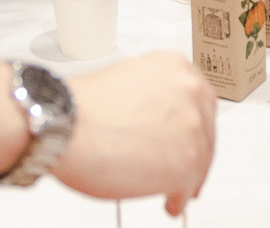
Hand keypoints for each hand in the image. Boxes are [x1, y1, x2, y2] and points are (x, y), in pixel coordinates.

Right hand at [55, 51, 216, 211]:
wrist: (64, 125)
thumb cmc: (81, 108)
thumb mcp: (127, 81)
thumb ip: (151, 96)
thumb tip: (157, 121)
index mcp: (174, 67)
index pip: (200, 100)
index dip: (195, 126)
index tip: (191, 139)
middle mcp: (189, 91)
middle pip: (205, 130)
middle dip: (195, 152)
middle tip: (187, 169)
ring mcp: (192, 127)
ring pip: (198, 160)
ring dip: (185, 178)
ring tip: (173, 190)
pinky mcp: (187, 161)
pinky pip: (188, 186)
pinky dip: (178, 197)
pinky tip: (169, 201)